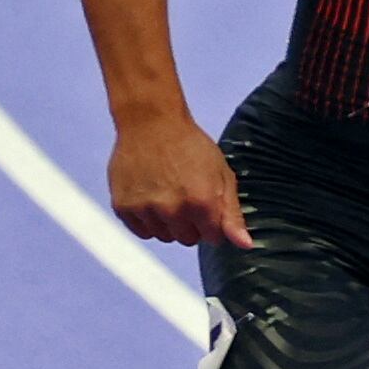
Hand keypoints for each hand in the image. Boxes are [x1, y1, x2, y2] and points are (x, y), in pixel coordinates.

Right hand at [109, 108, 250, 248]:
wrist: (151, 123)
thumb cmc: (191, 146)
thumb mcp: (222, 175)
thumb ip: (232, 214)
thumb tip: (245, 245)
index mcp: (202, 202)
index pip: (213, 238)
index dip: (212, 224)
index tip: (207, 207)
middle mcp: (172, 209)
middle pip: (187, 239)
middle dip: (191, 224)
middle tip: (186, 197)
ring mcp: (145, 209)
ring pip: (163, 237)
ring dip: (168, 223)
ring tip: (167, 195)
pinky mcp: (123, 207)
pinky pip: (141, 231)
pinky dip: (147, 221)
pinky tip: (151, 198)